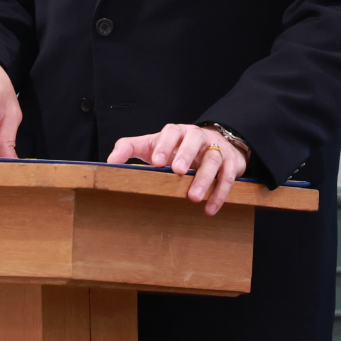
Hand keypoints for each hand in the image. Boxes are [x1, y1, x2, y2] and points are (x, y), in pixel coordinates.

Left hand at [106, 123, 246, 215]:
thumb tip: (109, 162)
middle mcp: (198, 137)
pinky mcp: (231, 163)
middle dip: (186, 155)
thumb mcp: (152, 145)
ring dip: (205, 179)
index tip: (157, 161)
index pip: (171, 132)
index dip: (165, 145)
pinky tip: (210, 209)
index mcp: (177, 132)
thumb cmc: (176, 147)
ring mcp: (216, 149)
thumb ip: (129, 149)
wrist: (214, 143)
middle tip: (177, 171)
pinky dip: (220, 193)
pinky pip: (228, 177)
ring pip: (214, 159)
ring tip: (193, 198)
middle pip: (194, 140)